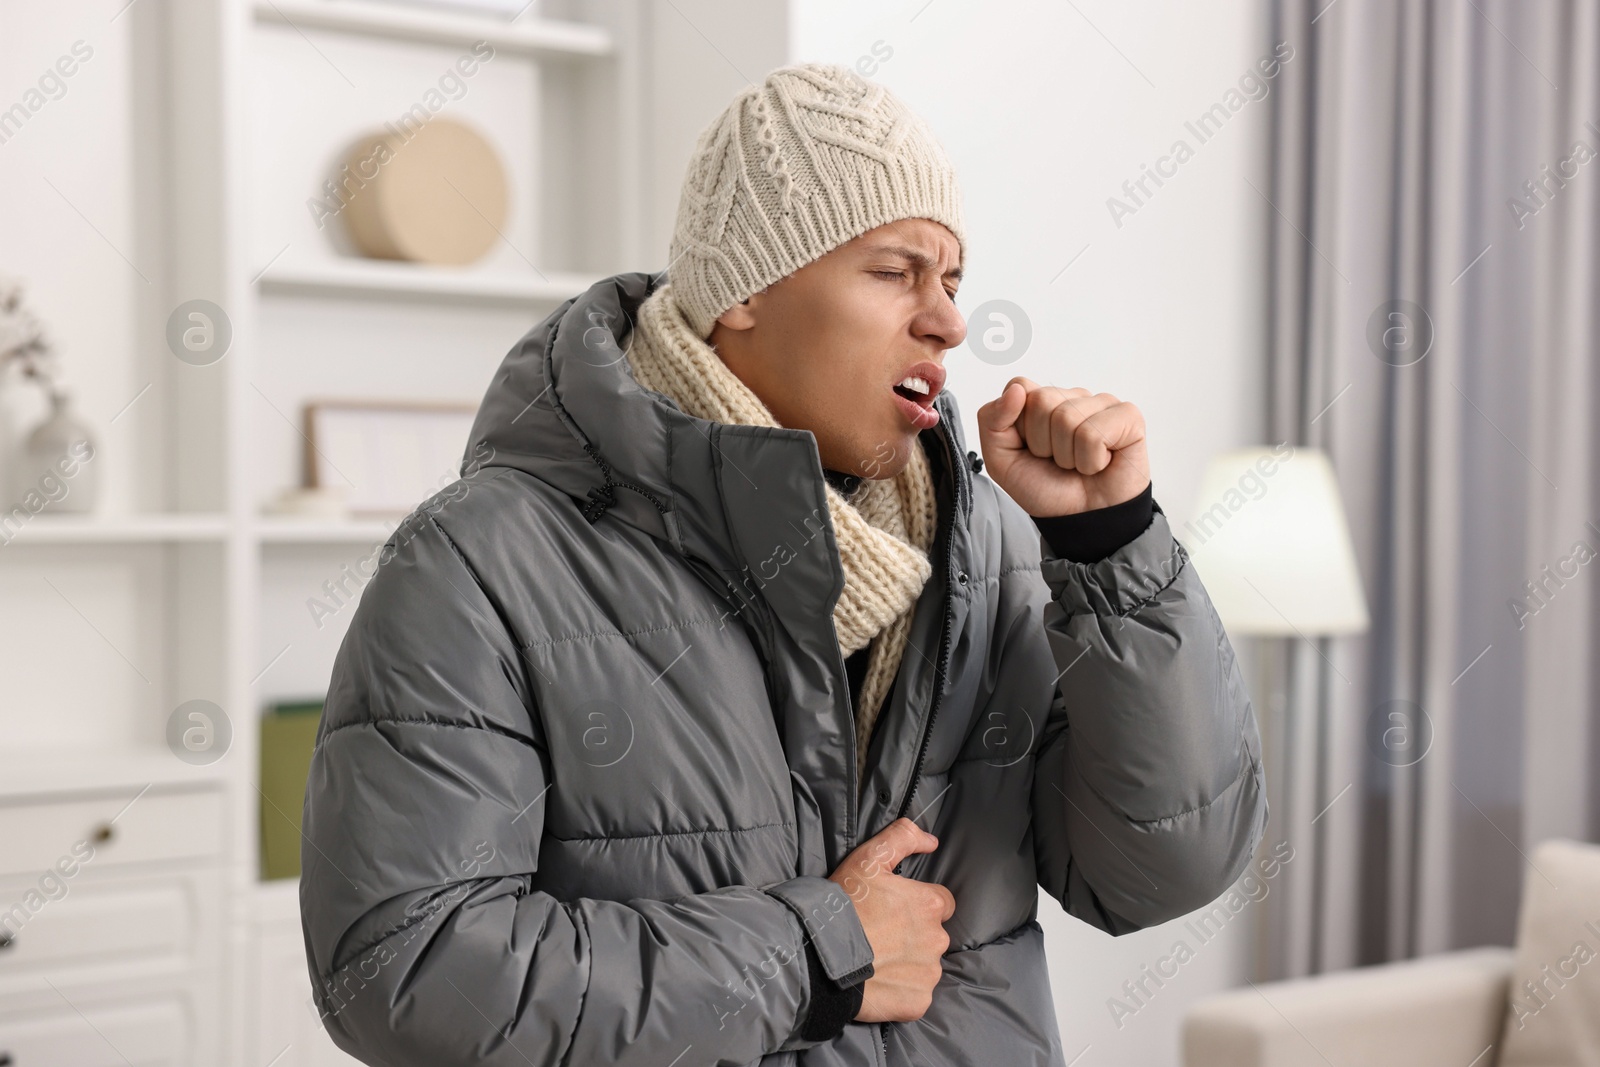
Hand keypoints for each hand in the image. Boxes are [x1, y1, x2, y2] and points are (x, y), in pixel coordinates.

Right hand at [827, 818, 953, 1022]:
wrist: (820, 955)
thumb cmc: (844, 905)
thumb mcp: (868, 858)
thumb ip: (903, 838)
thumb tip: (931, 841)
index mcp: (930, 905)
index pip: (941, 903)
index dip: (917, 905)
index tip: (894, 911)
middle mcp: (937, 939)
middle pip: (933, 935)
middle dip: (913, 935)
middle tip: (880, 935)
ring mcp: (929, 973)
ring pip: (926, 966)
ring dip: (908, 963)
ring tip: (877, 959)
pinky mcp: (919, 1002)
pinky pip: (917, 995)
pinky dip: (902, 990)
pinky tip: (879, 982)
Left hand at [975, 377, 1149, 516]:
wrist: (1081, 521)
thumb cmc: (1046, 487)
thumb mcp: (1001, 460)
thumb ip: (991, 420)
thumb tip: (1016, 389)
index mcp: (1043, 400)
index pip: (1019, 386)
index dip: (1020, 427)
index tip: (1032, 449)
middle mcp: (1073, 396)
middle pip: (1041, 400)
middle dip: (1043, 443)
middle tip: (1058, 461)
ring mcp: (1102, 403)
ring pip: (1067, 418)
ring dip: (1068, 456)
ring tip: (1079, 465)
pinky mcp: (1128, 417)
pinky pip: (1094, 434)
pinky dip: (1091, 461)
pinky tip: (1100, 465)